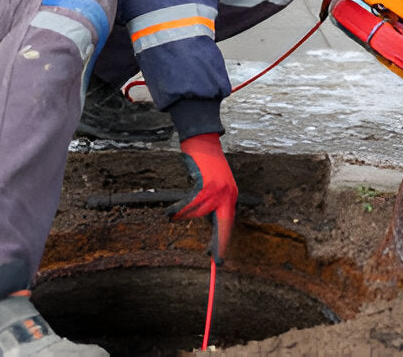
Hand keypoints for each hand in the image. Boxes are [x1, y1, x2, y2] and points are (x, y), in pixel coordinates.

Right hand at [168, 133, 236, 263]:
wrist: (203, 141)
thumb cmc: (206, 163)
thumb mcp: (217, 185)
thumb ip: (216, 203)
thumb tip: (209, 222)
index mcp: (232, 196)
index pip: (229, 224)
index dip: (223, 241)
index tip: (220, 257)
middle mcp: (228, 195)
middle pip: (223, 226)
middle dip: (218, 244)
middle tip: (216, 260)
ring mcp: (218, 192)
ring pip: (199, 214)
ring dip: (184, 214)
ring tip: (172, 213)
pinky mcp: (206, 187)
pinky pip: (190, 206)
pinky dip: (178, 210)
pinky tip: (170, 213)